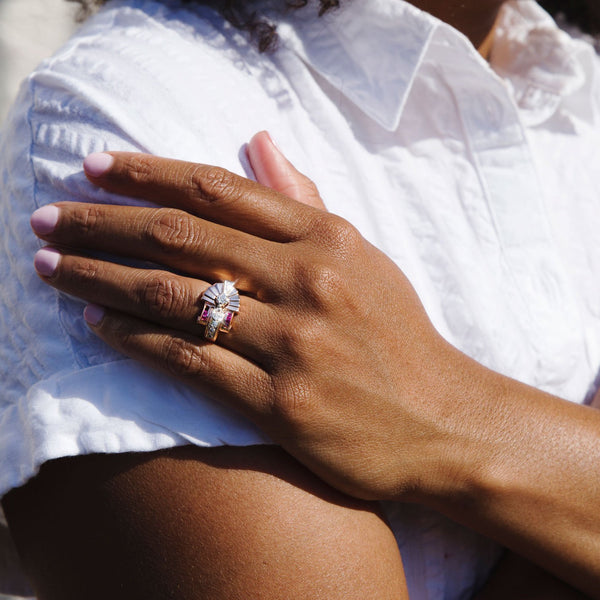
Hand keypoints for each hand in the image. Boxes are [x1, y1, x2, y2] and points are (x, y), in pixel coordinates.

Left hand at [30, 132, 473, 501]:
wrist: (442, 421)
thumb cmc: (399, 338)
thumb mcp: (362, 258)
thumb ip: (305, 201)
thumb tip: (258, 140)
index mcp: (328, 237)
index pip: (217, 188)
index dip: (147, 173)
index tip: (95, 167)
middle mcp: (308, 281)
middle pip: (182, 236)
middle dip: (102, 222)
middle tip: (47, 217)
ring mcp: (294, 343)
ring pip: (173, 298)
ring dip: (99, 278)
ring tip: (49, 267)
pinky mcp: (281, 403)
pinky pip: (190, 361)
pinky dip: (134, 340)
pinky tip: (97, 325)